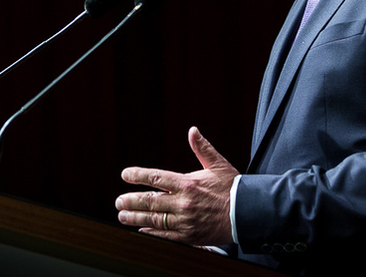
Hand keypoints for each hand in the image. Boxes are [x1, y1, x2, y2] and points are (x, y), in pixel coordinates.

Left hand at [115, 126, 238, 246]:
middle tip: (118, 201)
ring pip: (154, 220)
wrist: (247, 213)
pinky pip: (166, 235)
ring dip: (135, 217)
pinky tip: (141, 230)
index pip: (156, 178)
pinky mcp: (189, 236)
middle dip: (131, 201)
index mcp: (188, 183)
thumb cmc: (232, 187)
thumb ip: (202, 148)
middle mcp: (184, 202)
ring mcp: (185, 220)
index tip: (125, 174)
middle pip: (150, 201)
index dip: (138, 176)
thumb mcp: (218, 165)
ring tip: (122, 215)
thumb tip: (193, 131)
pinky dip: (151, 233)